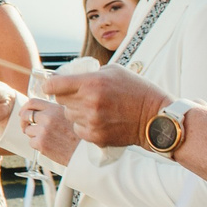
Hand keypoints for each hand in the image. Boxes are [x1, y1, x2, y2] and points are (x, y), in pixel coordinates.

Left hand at [21, 97, 78, 164]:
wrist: (84, 153)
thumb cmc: (79, 136)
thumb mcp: (70, 116)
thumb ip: (55, 112)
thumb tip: (38, 110)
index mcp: (55, 109)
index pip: (32, 102)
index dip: (25, 108)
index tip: (23, 112)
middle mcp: (48, 117)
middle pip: (25, 115)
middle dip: (24, 121)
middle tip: (26, 127)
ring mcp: (43, 130)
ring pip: (27, 130)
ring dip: (33, 134)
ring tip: (47, 138)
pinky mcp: (40, 143)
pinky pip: (31, 142)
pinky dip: (37, 145)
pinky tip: (49, 146)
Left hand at [46, 65, 167, 150]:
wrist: (156, 117)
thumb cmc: (137, 90)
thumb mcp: (114, 71)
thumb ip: (88, 73)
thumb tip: (67, 76)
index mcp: (91, 82)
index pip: (53, 85)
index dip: (51, 85)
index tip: (53, 86)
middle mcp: (89, 102)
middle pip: (59, 100)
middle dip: (67, 96)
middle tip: (83, 96)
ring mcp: (92, 121)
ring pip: (68, 115)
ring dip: (76, 111)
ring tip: (96, 108)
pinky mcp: (95, 136)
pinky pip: (78, 128)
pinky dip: (84, 125)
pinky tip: (99, 120)